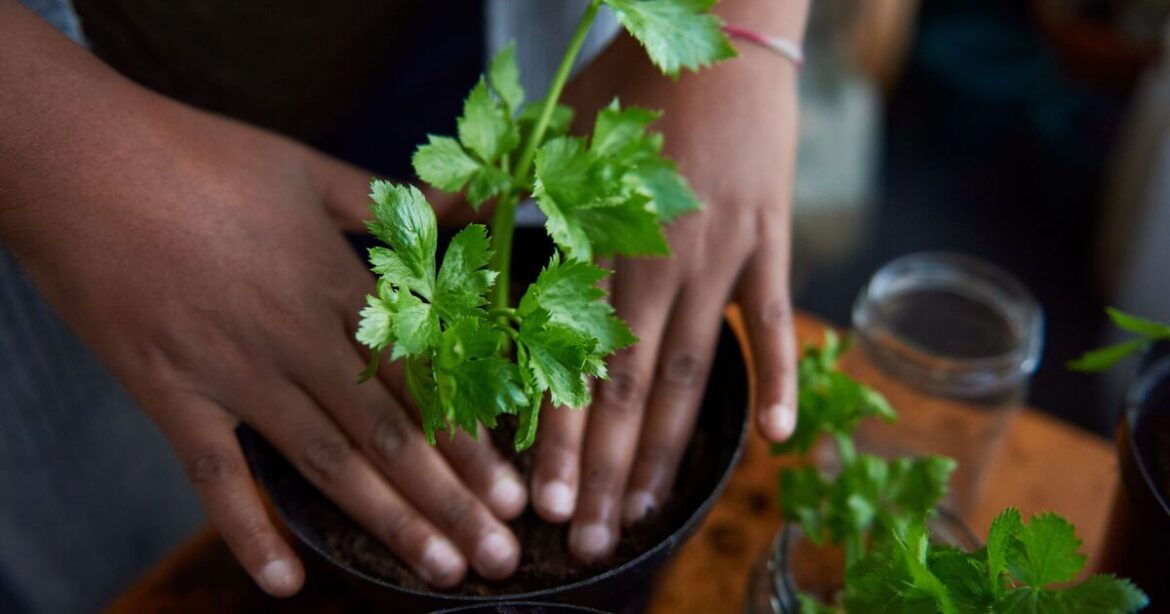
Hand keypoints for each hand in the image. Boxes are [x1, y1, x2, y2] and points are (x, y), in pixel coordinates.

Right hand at [1, 10, 525, 593]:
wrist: (81, 160)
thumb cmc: (198, 155)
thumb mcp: (309, 168)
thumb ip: (391, 199)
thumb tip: (470, 203)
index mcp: (339, 285)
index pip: (422, 379)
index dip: (471, 440)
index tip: (515, 490)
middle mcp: (300, 340)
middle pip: (390, 434)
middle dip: (452, 499)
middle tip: (501, 556)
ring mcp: (236, 373)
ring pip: (329, 462)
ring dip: (390, 521)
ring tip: (442, 570)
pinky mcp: (171, 394)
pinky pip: (215, 477)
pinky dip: (249, 531)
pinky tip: (285, 583)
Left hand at [530, 9, 802, 561]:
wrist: (720, 26)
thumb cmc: (627, 83)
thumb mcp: (551, 134)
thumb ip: (489, 193)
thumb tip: (428, 228)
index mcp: (594, 236)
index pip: (569, 357)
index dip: (558, 434)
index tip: (541, 500)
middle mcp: (655, 259)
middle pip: (627, 386)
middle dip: (604, 469)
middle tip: (585, 540)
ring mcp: (720, 255)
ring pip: (691, 371)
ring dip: (668, 449)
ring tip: (647, 512)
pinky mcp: (770, 242)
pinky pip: (775, 322)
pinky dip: (779, 378)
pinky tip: (775, 442)